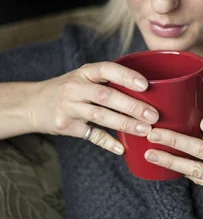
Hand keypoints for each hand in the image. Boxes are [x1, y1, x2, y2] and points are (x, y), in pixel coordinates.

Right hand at [29, 62, 158, 153]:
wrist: (32, 104)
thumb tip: (147, 92)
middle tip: (154, 115)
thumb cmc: (69, 89)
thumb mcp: (84, 78)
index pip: (107, 70)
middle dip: (132, 106)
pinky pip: (90, 135)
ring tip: (145, 130)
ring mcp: (69, 107)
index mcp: (84, 72)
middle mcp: (75, 87)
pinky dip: (107, 142)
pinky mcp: (66, 126)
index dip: (126, 76)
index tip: (145, 85)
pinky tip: (122, 148)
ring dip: (125, 124)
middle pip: (106, 96)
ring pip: (100, 116)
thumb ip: (108, 82)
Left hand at [145, 113, 202, 210]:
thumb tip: (199, 123)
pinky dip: (186, 171)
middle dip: (172, 140)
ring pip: (195, 169)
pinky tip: (171, 165)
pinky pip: (201, 181)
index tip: (196, 120)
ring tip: (151, 154)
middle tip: (152, 133)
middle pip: (199, 149)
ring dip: (170, 160)